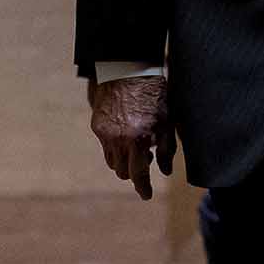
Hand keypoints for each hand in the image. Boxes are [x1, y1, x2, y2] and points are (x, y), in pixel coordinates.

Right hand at [87, 76, 176, 198]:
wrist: (127, 68)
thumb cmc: (153, 92)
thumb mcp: (166, 120)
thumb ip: (166, 148)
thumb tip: (165, 171)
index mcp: (138, 140)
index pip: (138, 174)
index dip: (143, 187)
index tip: (146, 195)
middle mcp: (118, 140)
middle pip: (122, 171)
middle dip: (134, 171)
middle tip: (147, 161)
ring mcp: (104, 133)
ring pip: (112, 161)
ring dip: (123, 160)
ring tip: (136, 147)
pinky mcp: (97, 125)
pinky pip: (105, 145)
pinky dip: (115, 147)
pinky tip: (126, 134)